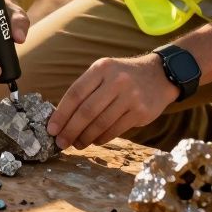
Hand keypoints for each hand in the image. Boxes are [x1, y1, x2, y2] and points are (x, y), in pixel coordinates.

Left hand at [48, 54, 178, 149]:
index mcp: (101, 68)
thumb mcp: (104, 72)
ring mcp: (130, 96)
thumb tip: (62, 118)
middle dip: (70, 130)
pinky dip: (101, 138)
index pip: (75, 93)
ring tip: (76, 144)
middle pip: (86, 111)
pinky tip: (94, 140)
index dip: (61, 114)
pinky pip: (115, 130)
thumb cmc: (123, 77)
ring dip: (85, 137)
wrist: (159, 75)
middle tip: (61, 142)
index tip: (52, 129)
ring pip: (100, 123)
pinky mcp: (140, 112)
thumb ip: (86, 90)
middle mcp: (116, 80)